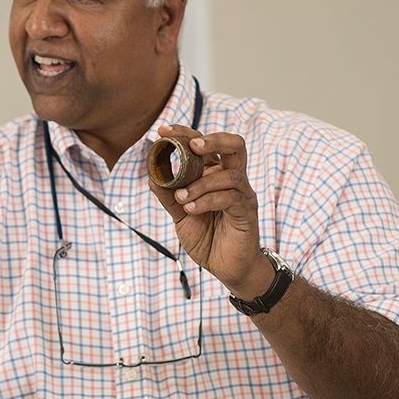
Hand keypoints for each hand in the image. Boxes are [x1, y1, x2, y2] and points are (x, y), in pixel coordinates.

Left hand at [148, 125, 272, 297]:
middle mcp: (233, 180)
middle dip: (212, 140)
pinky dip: (207, 200)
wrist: (226, 267)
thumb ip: (169, 197)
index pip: (205, 144)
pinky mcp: (246, 212)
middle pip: (234, 146)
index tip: (163, 131)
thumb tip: (152, 177)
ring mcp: (242, 195)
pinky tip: (191, 209)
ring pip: (228, 175)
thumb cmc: (208, 238)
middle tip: (191, 146)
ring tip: (181, 197)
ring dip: (201, 183)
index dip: (186, 133)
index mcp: (216, 175)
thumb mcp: (181, 216)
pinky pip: (230, 198)